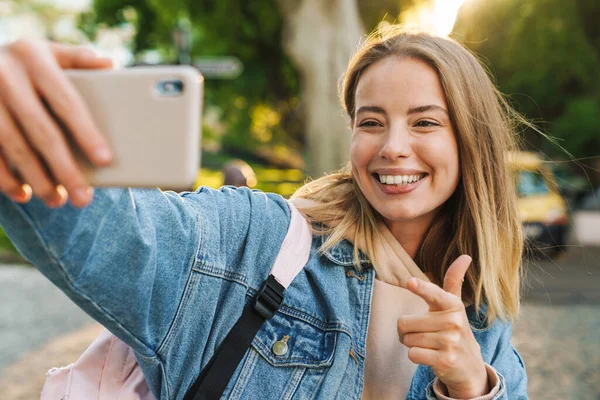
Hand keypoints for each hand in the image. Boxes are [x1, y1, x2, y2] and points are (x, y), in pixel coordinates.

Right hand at [0, 39, 113, 207]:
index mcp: (32, 56)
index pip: (66, 101)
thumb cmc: (21, 61)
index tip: (105, 160)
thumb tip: (111, 65)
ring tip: (58, 201)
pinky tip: (23, 194)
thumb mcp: (45, 51)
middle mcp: (4, 75)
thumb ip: (77, 58)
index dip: (86, 132)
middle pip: (42, 132)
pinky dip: (5, 179)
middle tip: (84, 199)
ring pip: (14, 148)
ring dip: (37, 180)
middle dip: (65, 169)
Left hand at [398, 255, 488, 397]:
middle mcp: (454, 322)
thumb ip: (454, 281)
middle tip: (424, 333)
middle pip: (405, 322)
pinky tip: (430, 356)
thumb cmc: (454, 331)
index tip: (410, 282)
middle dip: (407, 330)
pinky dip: (416, 356)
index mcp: (452, 305)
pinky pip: (413, 354)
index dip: (420, 288)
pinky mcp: (445, 360)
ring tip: (429, 345)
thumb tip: (465, 256)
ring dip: (411, 344)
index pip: (434, 294)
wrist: (470, 367)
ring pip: (408, 339)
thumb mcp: (454, 306)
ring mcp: (450, 342)